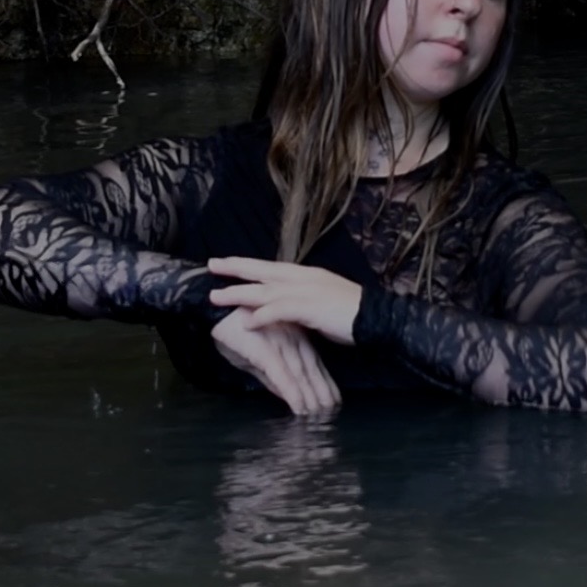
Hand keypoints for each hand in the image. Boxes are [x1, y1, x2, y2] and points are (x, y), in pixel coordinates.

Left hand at [208, 256, 361, 345]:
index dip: (246, 264)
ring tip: (216, 298)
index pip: (269, 266)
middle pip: (262, 270)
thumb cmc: (350, 313)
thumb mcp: (320, 300)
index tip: (225, 262)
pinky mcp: (310, 308)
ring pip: (265, 290)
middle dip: (235, 268)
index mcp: (306, 274)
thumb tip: (281, 308)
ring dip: (239, 293)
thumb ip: (299, 301)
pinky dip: (262, 316)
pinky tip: (247, 323)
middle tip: (211, 265)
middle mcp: (303, 278)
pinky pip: (280, 311)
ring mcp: (306, 291)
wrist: (375, 317)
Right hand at [211, 306, 340, 414]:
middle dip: (323, 393)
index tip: (335, 399)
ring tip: (321, 415)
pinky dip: (292, 392)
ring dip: (311, 397)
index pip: (313, 362)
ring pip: (300, 375)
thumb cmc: (232, 328)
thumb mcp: (255, 352)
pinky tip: (299, 408)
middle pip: (311, 370)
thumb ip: (270, 374)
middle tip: (335, 411)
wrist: (210, 308)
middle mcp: (290, 338)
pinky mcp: (265, 349)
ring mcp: (279, 343)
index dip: (325, 382)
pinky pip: (281, 375)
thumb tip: (283, 395)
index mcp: (292, 334)